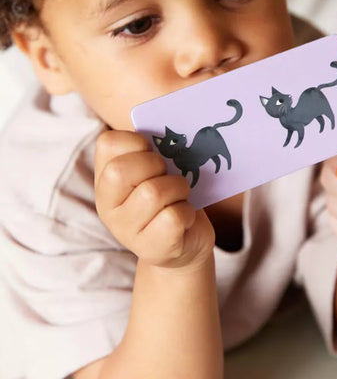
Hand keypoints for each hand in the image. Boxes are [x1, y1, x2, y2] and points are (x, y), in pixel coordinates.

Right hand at [94, 130, 214, 268]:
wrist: (185, 244)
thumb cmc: (171, 198)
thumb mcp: (157, 171)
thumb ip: (153, 151)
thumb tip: (168, 131)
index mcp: (106, 179)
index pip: (107, 143)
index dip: (137, 141)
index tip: (152, 153)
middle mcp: (107, 206)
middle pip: (121, 170)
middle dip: (156, 165)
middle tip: (167, 177)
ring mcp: (125, 230)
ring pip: (152, 192)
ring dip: (178, 189)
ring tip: (180, 198)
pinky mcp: (150, 247)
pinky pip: (173, 217)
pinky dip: (187, 213)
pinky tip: (184, 219)